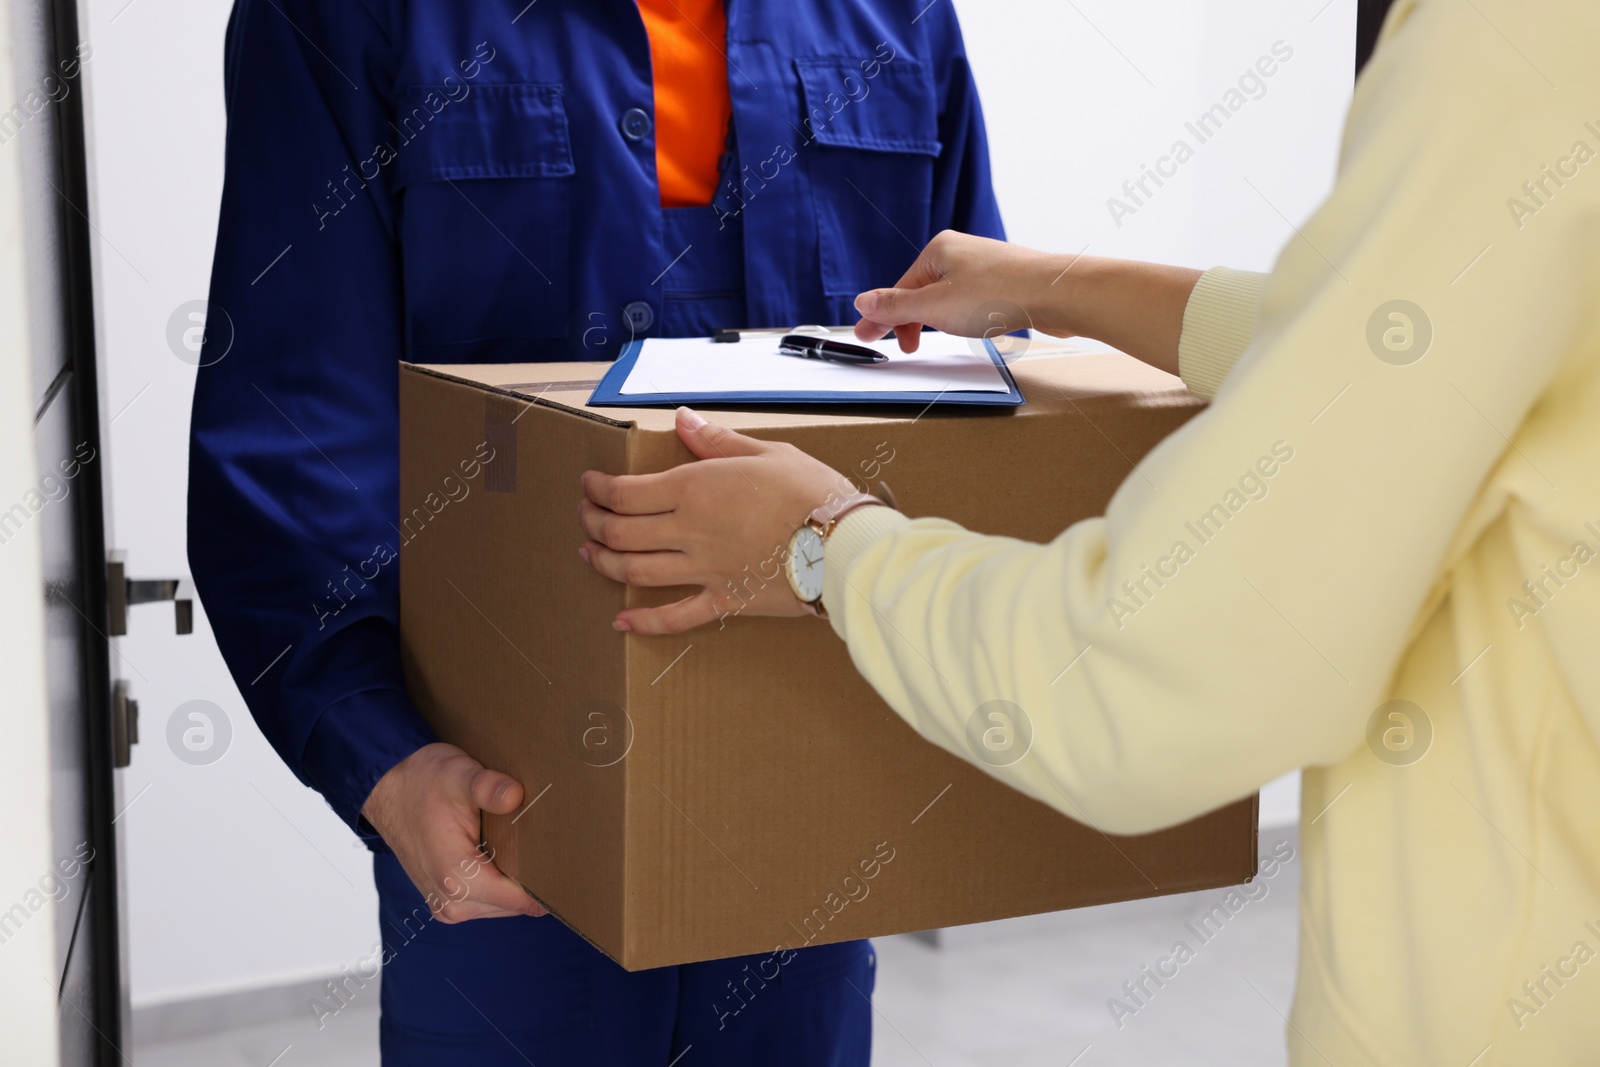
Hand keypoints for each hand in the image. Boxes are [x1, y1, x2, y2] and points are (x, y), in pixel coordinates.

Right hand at [361, 742, 546, 921]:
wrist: (387, 788)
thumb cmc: (422, 782)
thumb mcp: (459, 776)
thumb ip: (488, 787)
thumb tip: (515, 795)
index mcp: (457, 879)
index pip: (521, 901)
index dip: (547, 884)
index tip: (568, 864)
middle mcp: (451, 902)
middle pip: (516, 906)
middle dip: (533, 881)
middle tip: (551, 848)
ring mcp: (447, 905)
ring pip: (503, 906)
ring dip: (515, 883)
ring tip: (524, 849)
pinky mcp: (446, 900)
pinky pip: (487, 902)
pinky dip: (499, 883)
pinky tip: (504, 855)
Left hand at [579, 407, 856, 634]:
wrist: (844, 545)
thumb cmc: (811, 492)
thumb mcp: (766, 452)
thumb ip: (715, 441)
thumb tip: (682, 419)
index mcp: (694, 489)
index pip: (626, 492)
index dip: (598, 489)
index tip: (589, 484)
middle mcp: (689, 532)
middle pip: (621, 532)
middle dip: (594, 522)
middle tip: (585, 514)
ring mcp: (703, 570)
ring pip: (636, 570)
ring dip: (605, 562)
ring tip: (590, 554)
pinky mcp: (724, 600)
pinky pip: (675, 617)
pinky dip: (644, 622)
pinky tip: (621, 621)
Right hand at [853, 230, 1202, 375]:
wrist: (1056, 293)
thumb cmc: (998, 293)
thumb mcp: (934, 306)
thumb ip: (896, 307)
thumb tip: (862, 302)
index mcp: (938, 249)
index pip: (900, 288)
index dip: (884, 317)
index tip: (868, 337)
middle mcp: (961, 252)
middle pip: (923, 292)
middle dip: (911, 321)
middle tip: (907, 348)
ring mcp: (986, 266)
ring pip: (949, 298)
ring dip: (939, 321)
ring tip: (940, 339)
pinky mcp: (1007, 282)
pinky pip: (974, 301)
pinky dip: (964, 318)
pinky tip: (973, 329)